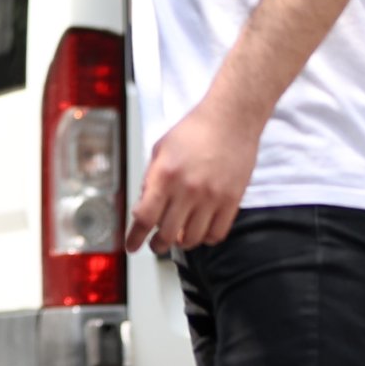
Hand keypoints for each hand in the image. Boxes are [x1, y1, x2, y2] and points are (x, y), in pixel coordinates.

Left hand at [126, 98, 262, 254]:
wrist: (231, 119)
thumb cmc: (195, 131)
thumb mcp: (160, 150)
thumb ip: (150, 180)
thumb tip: (143, 206)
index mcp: (165, 175)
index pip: (144, 218)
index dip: (135, 237)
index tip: (132, 246)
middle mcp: (187, 189)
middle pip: (167, 234)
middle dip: (157, 245)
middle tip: (155, 245)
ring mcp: (212, 196)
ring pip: (193, 239)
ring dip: (182, 244)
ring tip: (179, 239)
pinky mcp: (232, 200)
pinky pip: (218, 233)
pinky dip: (207, 239)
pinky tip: (201, 232)